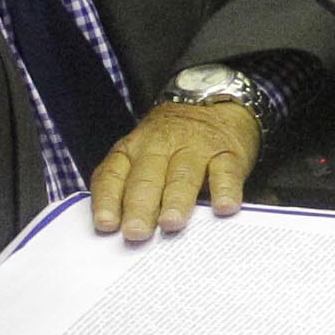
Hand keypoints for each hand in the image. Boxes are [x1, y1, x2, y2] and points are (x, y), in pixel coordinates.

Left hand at [89, 98, 254, 243]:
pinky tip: (223, 207)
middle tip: (136, 232)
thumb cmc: (174, 140)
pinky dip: (225, 190)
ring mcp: (197, 148)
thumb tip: (127, 232)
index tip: (106, 224)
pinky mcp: (229, 153)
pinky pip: (225, 172)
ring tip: (170, 224)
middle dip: (139, 207)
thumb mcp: (145, 153)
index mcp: (133, 149)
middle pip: (147, 178)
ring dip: (175, 201)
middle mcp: (161, 146)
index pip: (114, 175)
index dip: (108, 200)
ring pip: (183, 175)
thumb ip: (133, 186)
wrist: (215, 101)